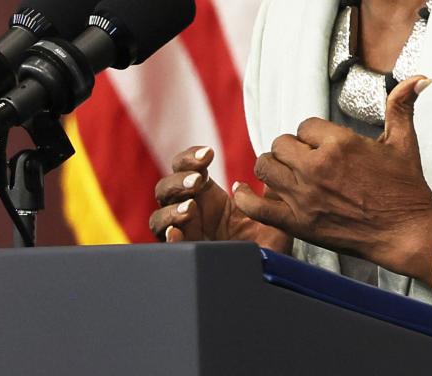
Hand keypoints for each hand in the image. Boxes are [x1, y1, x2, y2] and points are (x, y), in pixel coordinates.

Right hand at [149, 145, 291, 252]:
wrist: (271, 276)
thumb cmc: (269, 243)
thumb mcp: (272, 213)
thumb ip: (268, 191)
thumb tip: (269, 165)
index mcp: (209, 197)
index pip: (186, 167)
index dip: (190, 157)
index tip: (208, 155)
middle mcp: (193, 213)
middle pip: (166, 189)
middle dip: (178, 181)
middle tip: (198, 181)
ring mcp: (187, 235)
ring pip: (159, 217)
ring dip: (171, 209)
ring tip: (191, 208)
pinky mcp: (188, 256)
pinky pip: (167, 248)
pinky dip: (169, 238)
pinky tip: (177, 234)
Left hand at [233, 76, 431, 285]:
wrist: (406, 233)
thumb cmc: (405, 189)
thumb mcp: (404, 142)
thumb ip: (402, 106)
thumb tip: (419, 78)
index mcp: (340, 144)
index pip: (305, 125)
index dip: (313, 135)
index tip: (323, 146)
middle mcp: (317, 167)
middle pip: (280, 143)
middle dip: (292, 149)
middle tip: (305, 160)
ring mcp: (304, 196)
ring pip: (265, 166)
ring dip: (273, 167)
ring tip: (286, 173)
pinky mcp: (298, 222)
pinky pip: (257, 205)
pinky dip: (245, 196)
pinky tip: (243, 189)